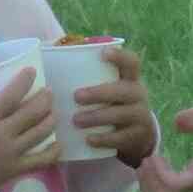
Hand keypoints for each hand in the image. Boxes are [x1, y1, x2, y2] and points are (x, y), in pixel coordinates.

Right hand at [0, 71, 57, 191]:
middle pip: (33, 112)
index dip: (23, 81)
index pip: (10, 95)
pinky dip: (53, 151)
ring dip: (50, 120)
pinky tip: (58, 144)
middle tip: (48, 92)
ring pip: (41, 132)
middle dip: (45, 99)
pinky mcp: (16, 169)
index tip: (32, 72)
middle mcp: (3, 133)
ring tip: (53, 112)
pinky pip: (41, 160)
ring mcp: (12, 152)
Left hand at [69, 45, 157, 166]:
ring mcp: (140, 116)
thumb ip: (91, 75)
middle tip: (76, 96)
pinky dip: (103, 139)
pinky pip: (120, 137)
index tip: (102, 53)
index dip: (120, 56)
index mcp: (130, 78)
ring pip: (120, 114)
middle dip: (99, 92)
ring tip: (76, 120)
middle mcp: (138, 94)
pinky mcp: (137, 136)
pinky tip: (88, 140)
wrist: (137, 134)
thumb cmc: (112, 104)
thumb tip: (52, 51)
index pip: (131, 62)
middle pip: (123, 90)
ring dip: (96, 117)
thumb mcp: (110, 88)